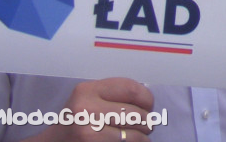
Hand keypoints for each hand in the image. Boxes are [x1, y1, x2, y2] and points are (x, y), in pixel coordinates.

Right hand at [33, 77, 153, 140]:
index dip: (147, 98)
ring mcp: (88, 132)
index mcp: (87, 91)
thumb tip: (148, 101)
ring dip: (143, 136)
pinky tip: (132, 141)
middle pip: (136, 113)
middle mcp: (86, 110)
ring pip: (134, 134)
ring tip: (141, 134)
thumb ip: (114, 95)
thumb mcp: (89, 98)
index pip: (132, 90)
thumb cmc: (77, 119)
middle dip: (147, 120)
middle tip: (146, 123)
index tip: (149, 105)